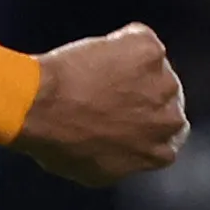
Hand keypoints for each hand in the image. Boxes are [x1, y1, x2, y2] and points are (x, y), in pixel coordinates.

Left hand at [18, 23, 187, 186]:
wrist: (39, 107)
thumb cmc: (55, 141)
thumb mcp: (92, 171)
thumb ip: (122, 161)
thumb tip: (124, 151)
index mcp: (159, 154)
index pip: (168, 136)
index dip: (144, 120)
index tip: (124, 112)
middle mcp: (170, 120)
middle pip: (166, 100)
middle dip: (142, 93)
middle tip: (107, 89)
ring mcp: (164, 83)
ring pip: (153, 68)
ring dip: (130, 67)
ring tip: (93, 74)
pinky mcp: (151, 51)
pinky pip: (138, 39)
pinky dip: (120, 42)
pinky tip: (94, 54)